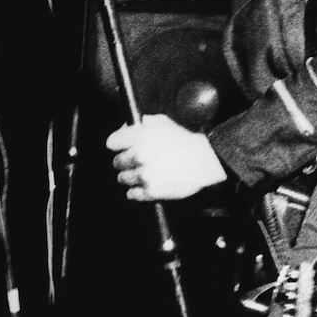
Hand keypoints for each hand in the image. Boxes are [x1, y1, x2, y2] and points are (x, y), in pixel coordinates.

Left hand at [108, 114, 227, 200]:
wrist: (205, 161)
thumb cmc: (186, 142)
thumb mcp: (165, 123)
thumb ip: (144, 122)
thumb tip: (127, 126)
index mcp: (140, 136)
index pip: (111, 143)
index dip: (118, 144)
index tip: (123, 147)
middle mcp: (139, 155)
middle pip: (116, 162)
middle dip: (125, 161)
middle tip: (138, 161)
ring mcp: (144, 174)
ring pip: (122, 178)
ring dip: (131, 177)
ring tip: (145, 173)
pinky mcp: (150, 191)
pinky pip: (131, 194)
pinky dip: (136, 191)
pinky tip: (146, 184)